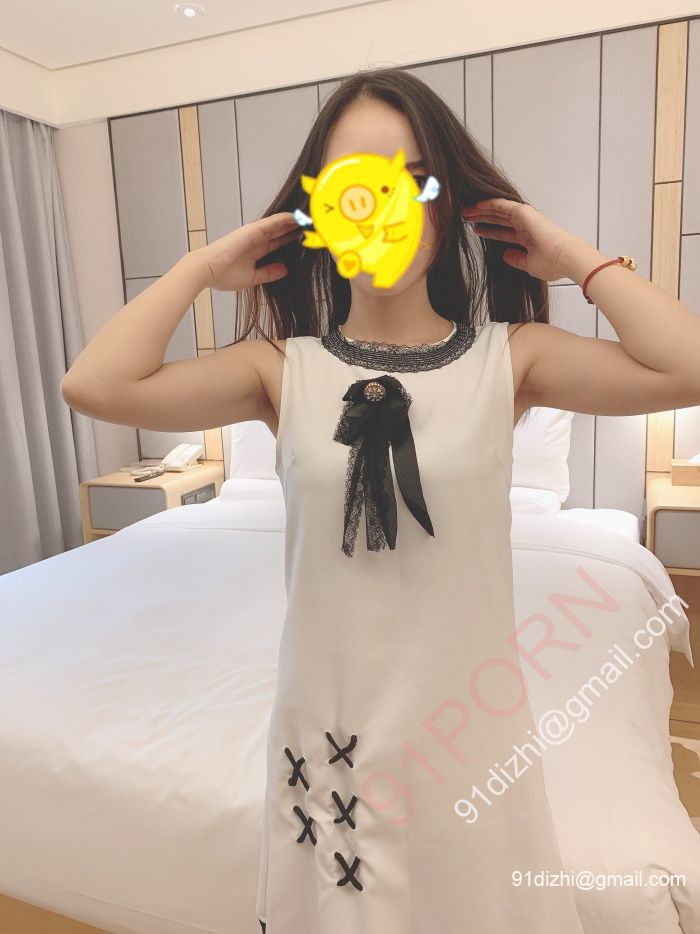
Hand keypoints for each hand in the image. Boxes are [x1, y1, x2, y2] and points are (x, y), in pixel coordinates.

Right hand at [193, 212, 303, 291]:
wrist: (206, 271)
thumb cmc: (223, 275)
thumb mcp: (253, 277)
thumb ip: (269, 272)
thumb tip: (285, 269)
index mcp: (255, 251)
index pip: (277, 242)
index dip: (289, 239)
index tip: (303, 237)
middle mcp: (255, 240)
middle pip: (279, 231)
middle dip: (294, 228)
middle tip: (311, 224)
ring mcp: (253, 234)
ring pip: (277, 225)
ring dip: (292, 221)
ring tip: (308, 218)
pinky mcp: (251, 231)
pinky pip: (271, 223)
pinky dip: (284, 219)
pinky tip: (296, 217)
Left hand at [461, 198, 578, 281]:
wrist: (564, 257)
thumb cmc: (552, 263)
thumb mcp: (529, 265)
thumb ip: (517, 259)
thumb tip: (506, 255)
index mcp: (527, 238)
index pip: (503, 232)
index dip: (489, 231)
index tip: (477, 230)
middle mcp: (525, 226)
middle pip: (498, 220)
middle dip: (482, 218)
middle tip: (466, 217)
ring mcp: (525, 218)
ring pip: (498, 211)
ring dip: (482, 210)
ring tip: (466, 211)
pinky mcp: (523, 212)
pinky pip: (503, 205)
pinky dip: (490, 204)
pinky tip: (477, 205)